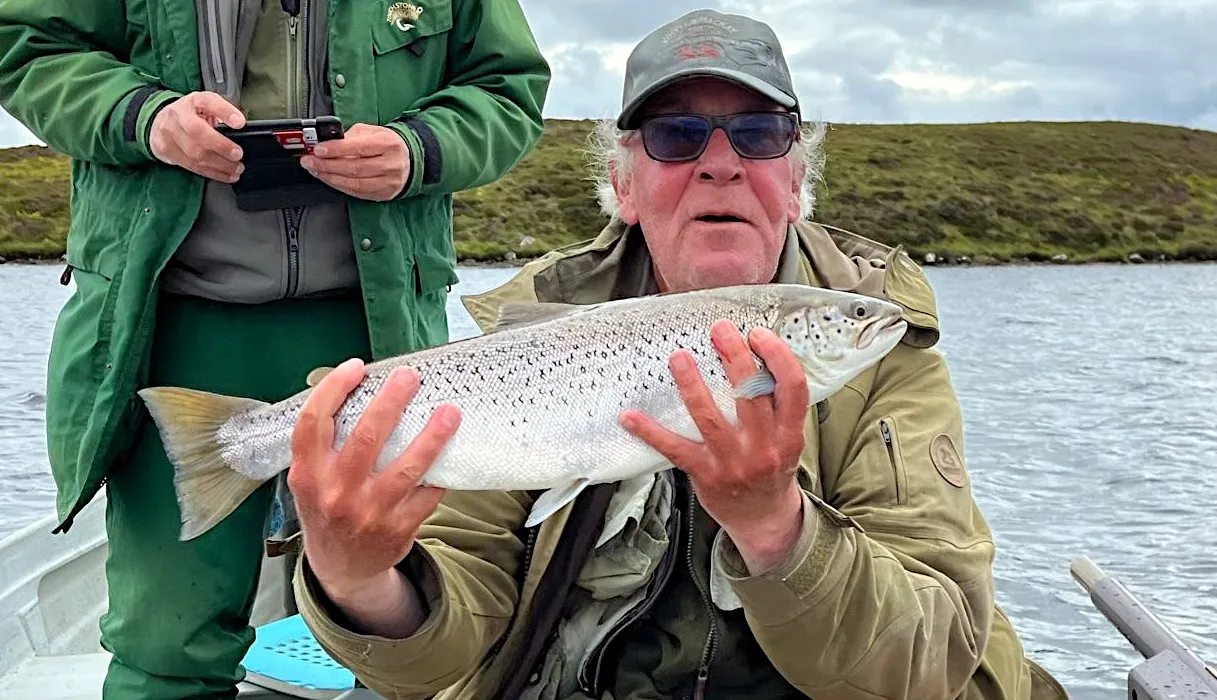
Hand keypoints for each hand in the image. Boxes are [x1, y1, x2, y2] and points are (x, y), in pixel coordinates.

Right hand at [149, 91, 245, 182]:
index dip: (225, 112)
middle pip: (197, 131)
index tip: (240, 123)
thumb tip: (243, 130)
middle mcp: (178, 114)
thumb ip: (222, 115)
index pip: (208, 101)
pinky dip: (213, 172)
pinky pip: (192, 165)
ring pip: (194, 152)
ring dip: (220, 164)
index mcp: (193, 100)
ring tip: (237, 168)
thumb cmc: (191, 115)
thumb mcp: (206, 107)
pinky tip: (226, 175)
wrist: (161, 122)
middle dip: (221, 145)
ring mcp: (169, 132)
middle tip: (238, 154)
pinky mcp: (166, 150)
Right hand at [287, 357, 459, 604]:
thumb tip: (362, 390)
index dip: (333, 389)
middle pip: (367, 436)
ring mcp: (368, 513)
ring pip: (408, 466)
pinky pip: (427, 494)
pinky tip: (451, 454)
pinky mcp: (397, 529)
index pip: (314, 423)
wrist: (341, 569)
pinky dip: (439, 473)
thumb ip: (325, 445)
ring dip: (433, 435)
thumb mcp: (311, 480)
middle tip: (410, 377)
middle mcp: (335, 493)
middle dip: (392, 400)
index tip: (356, 366)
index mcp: (308, 474)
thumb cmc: (328, 510)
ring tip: (450, 411)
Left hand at [300, 123, 411, 200]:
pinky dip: (340, 186)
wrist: (408, 160)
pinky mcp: (384, 194)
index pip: (359, 148)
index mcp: (388, 143)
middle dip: (327, 165)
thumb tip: (326, 143)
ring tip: (316, 171)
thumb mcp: (372, 131)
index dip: (336, 150)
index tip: (317, 150)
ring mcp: (389, 182)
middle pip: (354, 168)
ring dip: (330, 177)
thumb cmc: (387, 144)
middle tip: (309, 161)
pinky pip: (358, 193)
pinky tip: (329, 179)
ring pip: (354, 183)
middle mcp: (391, 164)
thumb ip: (350, 136)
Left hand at [620, 320, 808, 574]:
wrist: (763, 521)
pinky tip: (630, 416)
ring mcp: (733, 462)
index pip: (793, 388)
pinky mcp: (705, 475)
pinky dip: (650, 431)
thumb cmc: (772, 469)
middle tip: (719, 329)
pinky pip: (674, 449)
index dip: (778, 356)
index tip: (757, 334)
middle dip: (735, 356)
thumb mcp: (786, 439)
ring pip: (710, 417)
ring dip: (692, 384)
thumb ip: (776, 405)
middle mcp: (764, 447)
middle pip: (751, 394)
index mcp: (789, 434)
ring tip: (678, 357)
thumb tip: (752, 354)